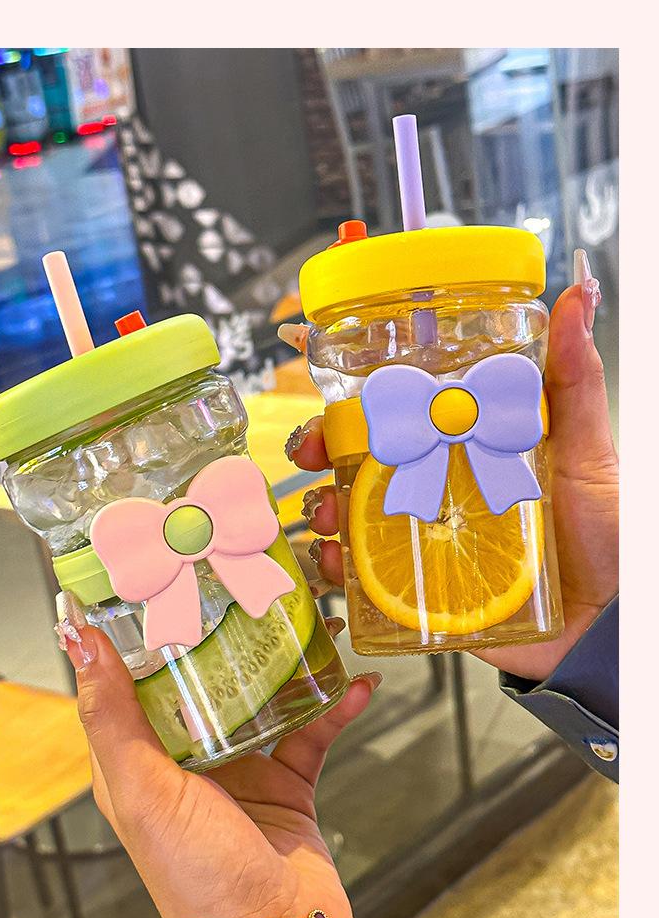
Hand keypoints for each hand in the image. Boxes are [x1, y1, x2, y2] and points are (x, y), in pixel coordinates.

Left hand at [57, 607, 379, 917]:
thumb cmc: (196, 882)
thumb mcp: (141, 792)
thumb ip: (111, 716)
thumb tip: (78, 640)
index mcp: (139, 759)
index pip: (131, 676)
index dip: (142, 625)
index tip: (158, 570)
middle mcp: (188, 758)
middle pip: (202, 675)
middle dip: (225, 629)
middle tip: (245, 576)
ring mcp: (242, 768)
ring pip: (263, 691)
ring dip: (286, 656)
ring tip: (309, 613)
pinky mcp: (290, 782)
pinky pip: (314, 727)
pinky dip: (335, 702)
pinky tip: (354, 681)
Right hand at [282, 249, 617, 681]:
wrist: (607, 624)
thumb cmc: (605, 531)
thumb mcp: (588, 444)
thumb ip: (575, 375)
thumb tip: (579, 293)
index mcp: (468, 439)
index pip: (401, 402)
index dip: (353, 385)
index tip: (310, 355)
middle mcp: (439, 481)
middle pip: (359, 452)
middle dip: (319, 444)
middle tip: (314, 448)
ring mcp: (426, 534)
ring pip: (349, 510)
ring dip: (320, 505)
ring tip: (324, 513)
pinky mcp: (422, 588)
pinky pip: (364, 578)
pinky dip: (336, 569)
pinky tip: (335, 563)